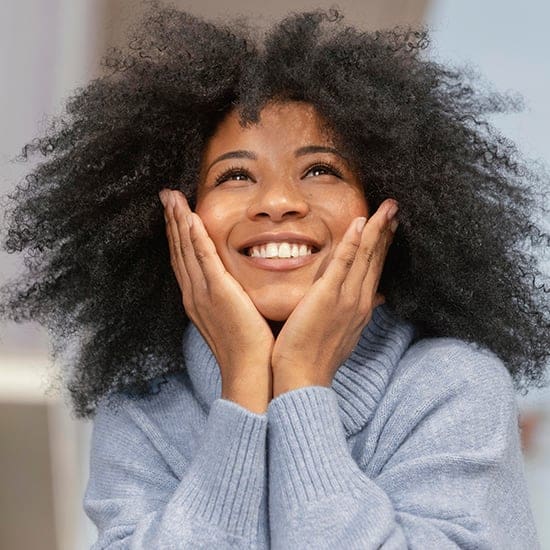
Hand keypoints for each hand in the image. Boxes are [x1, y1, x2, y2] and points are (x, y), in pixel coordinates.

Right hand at [159, 189, 273, 412]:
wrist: (250, 371)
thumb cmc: (248, 347)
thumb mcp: (233, 317)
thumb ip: (230, 298)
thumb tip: (236, 286)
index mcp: (198, 299)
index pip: (184, 260)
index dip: (177, 235)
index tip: (174, 213)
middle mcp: (194, 294)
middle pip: (179, 250)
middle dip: (171, 221)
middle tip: (165, 195)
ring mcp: (203, 293)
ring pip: (186, 250)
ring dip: (178, 221)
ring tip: (171, 197)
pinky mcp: (218, 292)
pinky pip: (203, 258)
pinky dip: (194, 236)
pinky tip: (189, 217)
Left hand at [271, 200, 398, 396]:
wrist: (304, 377)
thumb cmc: (316, 355)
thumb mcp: (343, 331)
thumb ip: (355, 311)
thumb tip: (374, 298)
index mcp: (360, 307)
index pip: (374, 269)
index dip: (382, 245)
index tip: (389, 226)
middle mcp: (359, 300)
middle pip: (375, 259)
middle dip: (386, 231)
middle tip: (395, 207)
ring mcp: (346, 298)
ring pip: (365, 257)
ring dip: (377, 230)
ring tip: (387, 208)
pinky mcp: (328, 296)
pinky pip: (342, 264)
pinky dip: (353, 243)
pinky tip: (361, 223)